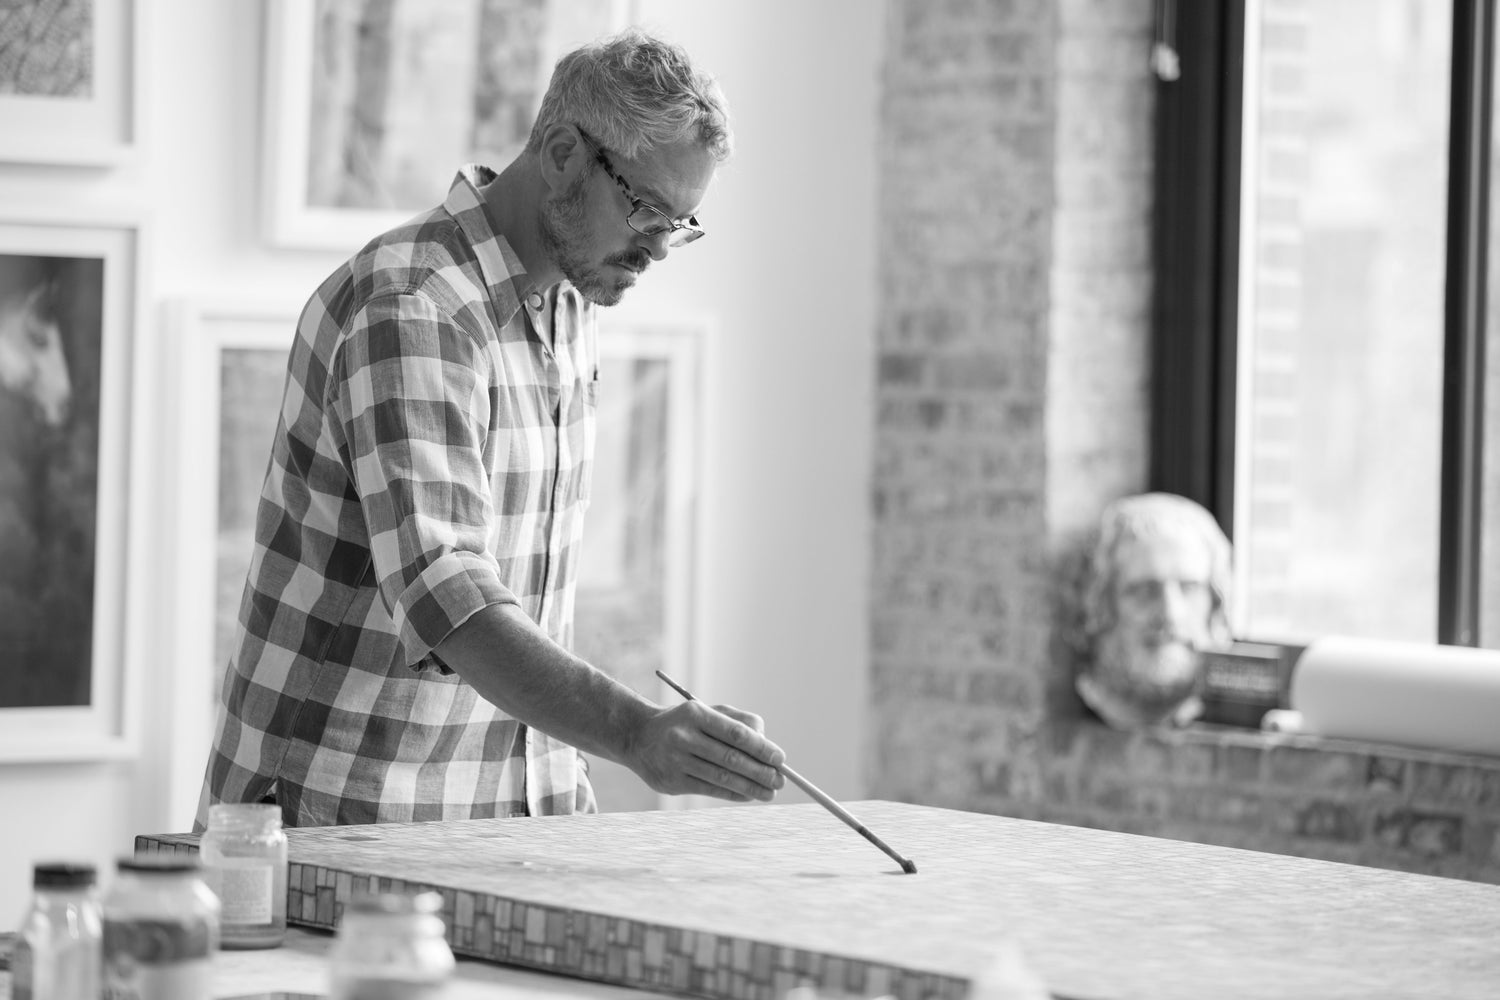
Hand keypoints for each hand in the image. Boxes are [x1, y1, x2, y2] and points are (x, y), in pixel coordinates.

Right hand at [628, 701, 785, 801]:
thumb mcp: (707, 712)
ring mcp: (676, 761)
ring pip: (721, 777)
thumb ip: (738, 722)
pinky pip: (709, 789)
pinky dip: (733, 794)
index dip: (761, 748)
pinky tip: (748, 795)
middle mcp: (684, 737)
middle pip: (731, 758)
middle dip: (760, 772)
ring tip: (769, 793)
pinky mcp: (672, 782)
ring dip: (750, 788)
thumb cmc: (685, 724)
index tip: (780, 759)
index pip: (736, 733)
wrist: (639, 737)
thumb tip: (766, 744)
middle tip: (780, 781)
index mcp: (696, 714)